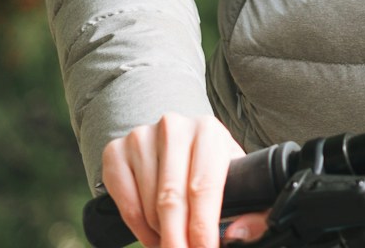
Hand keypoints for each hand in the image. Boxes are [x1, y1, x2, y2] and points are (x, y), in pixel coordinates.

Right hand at [102, 114, 272, 246]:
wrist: (176, 140)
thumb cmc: (208, 165)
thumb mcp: (235, 177)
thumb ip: (250, 209)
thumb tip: (237, 235)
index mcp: (207, 131)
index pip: (203, 187)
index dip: (203, 227)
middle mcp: (172, 128)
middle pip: (171, 199)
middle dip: (178, 239)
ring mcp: (139, 137)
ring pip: (148, 205)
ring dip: (161, 235)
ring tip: (174, 242)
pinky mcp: (115, 151)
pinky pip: (125, 203)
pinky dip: (139, 229)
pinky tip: (154, 236)